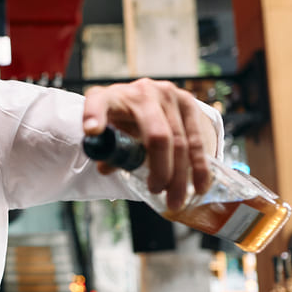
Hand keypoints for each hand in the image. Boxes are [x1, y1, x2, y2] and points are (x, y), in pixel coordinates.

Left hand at [81, 79, 216, 209]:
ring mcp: (168, 94)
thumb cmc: (120, 117)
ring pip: (181, 141)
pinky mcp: (188, 101)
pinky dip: (199, 166)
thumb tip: (106, 168)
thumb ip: (106, 150)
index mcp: (112, 97)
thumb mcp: (107, 129)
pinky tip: (200, 186)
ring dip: (180, 176)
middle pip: (157, 136)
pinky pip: (196, 139)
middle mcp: (142, 91)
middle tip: (156, 191)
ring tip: (176, 200)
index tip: (91, 131)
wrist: (145, 96)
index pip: (98, 103)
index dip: (94, 115)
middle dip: (160, 170)